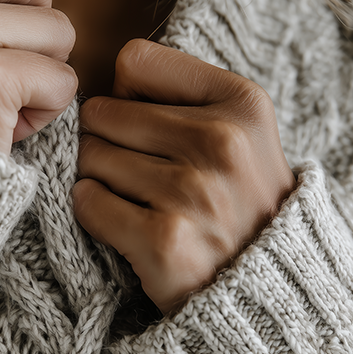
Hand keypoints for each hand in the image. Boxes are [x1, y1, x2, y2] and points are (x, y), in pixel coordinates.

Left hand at [73, 39, 295, 314]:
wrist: (264, 292)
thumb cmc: (236, 203)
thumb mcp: (239, 133)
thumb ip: (178, 98)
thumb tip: (96, 90)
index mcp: (242, 102)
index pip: (134, 61)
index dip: (127, 95)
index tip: (145, 127)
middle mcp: (222, 141)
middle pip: (103, 111)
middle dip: (105, 141)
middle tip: (135, 173)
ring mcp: (193, 191)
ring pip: (90, 157)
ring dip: (99, 180)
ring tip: (136, 201)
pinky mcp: (165, 240)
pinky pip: (88, 202)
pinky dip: (94, 214)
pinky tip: (123, 225)